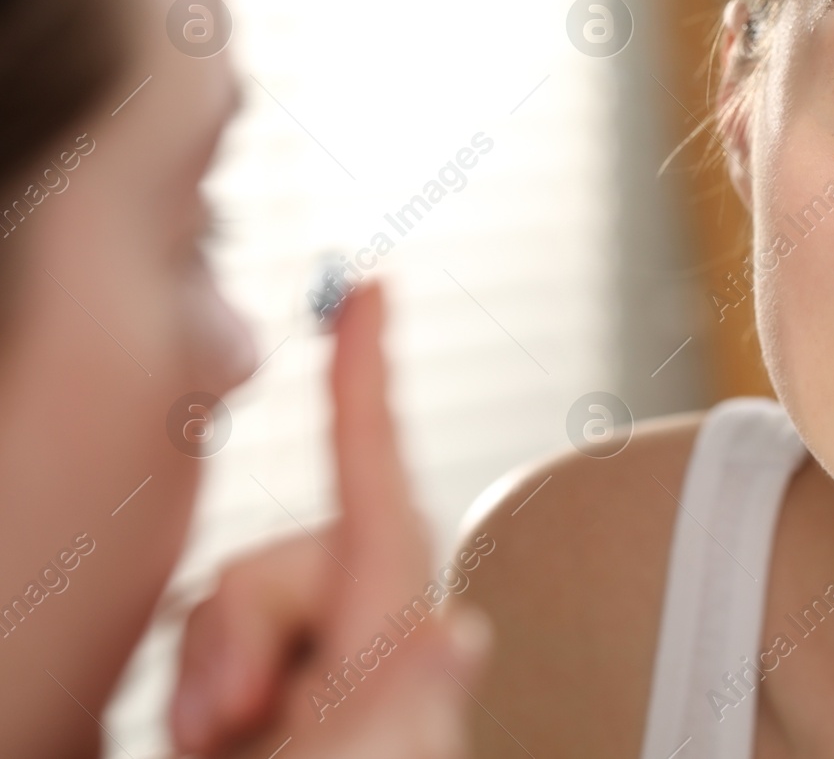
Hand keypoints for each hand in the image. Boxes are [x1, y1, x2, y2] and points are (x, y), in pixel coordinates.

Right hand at [169, 281, 491, 757]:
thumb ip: (390, 721)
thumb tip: (460, 630)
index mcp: (386, 672)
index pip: (380, 509)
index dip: (369, 396)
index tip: (369, 294)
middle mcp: (360, 671)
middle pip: (287, 560)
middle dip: (235, 613)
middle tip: (216, 727)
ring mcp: (309, 695)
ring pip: (234, 609)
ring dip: (205, 670)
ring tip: (213, 749)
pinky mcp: (264, 717)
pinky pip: (210, 660)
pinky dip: (199, 683)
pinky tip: (201, 739)